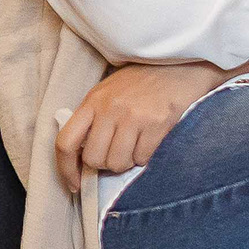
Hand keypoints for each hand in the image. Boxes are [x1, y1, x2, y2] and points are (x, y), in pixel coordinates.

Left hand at [56, 62, 226, 191]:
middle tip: (118, 154)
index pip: (65, 142)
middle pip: (94, 158)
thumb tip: (84, 156)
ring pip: (118, 162)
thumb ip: (94, 118)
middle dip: (105, 164)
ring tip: (137, 146)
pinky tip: (152, 142)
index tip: (74, 183)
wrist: (183, 64)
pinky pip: (143, 157)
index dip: (66, 169)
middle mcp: (110, 109)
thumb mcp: (110, 92)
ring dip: (128, 161)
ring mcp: (134, 116)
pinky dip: (147, 156)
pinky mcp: (158, 123)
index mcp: (93, 101)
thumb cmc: (145, 81)